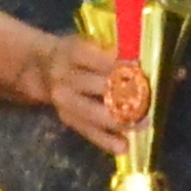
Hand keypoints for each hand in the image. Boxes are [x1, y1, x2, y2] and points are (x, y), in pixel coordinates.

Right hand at [35, 30, 144, 156]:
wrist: (42, 69)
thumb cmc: (78, 55)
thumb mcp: (88, 43)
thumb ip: (112, 52)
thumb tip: (147, 68)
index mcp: (72, 53)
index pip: (95, 58)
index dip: (117, 64)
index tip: (138, 68)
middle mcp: (65, 77)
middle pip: (98, 87)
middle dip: (125, 93)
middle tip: (147, 97)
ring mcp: (64, 101)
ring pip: (95, 114)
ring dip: (121, 120)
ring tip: (143, 123)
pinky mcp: (67, 119)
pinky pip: (89, 132)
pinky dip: (107, 141)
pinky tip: (124, 147)